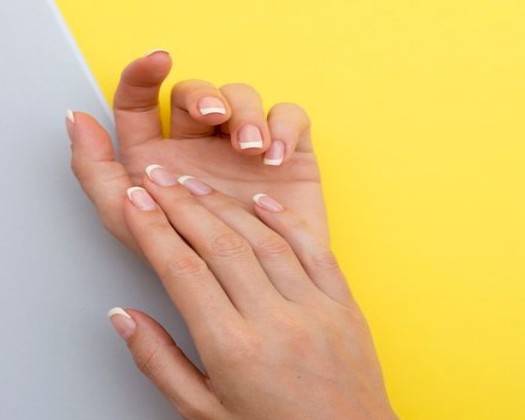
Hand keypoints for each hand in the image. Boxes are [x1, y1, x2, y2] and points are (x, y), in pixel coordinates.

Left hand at [67, 51, 326, 250]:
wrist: (258, 300)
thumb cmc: (195, 269)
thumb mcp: (133, 224)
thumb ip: (96, 174)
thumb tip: (77, 119)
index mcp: (160, 155)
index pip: (142, 100)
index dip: (144, 74)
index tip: (155, 65)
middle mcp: (201, 146)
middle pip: (196, 92)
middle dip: (205, 96)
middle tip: (214, 118)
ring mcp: (245, 147)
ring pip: (244, 96)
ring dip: (248, 114)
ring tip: (252, 150)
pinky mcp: (288, 153)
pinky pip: (291, 116)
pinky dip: (284, 128)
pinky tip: (275, 158)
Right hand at [102, 165, 393, 418]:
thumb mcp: (204, 411)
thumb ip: (160, 361)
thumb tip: (124, 316)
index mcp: (235, 350)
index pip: (184, 272)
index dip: (153, 230)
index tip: (134, 201)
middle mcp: (276, 321)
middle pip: (220, 245)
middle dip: (182, 205)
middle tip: (156, 178)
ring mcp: (315, 308)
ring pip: (264, 240)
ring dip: (226, 206)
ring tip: (195, 185)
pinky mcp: (343, 304)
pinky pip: (314, 250)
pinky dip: (286, 221)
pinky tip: (261, 202)